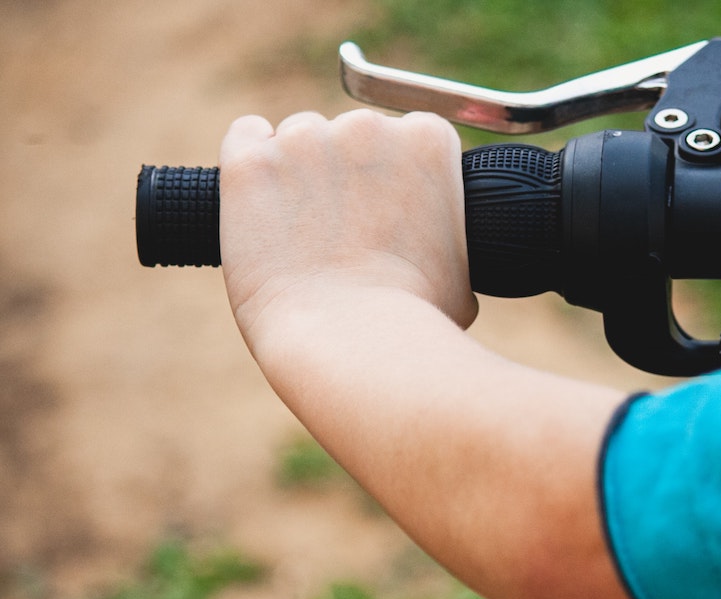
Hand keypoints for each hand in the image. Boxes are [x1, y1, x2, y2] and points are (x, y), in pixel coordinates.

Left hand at [218, 109, 477, 341]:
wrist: (354, 342)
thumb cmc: (416, 318)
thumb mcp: (464, 264)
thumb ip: (446, 228)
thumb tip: (436, 241)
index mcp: (429, 139)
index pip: (409, 135)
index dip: (398, 176)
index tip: (388, 211)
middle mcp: (369, 126)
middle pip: (354, 135)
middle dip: (350, 176)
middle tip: (347, 233)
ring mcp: (305, 140)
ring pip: (300, 139)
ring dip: (302, 173)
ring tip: (305, 234)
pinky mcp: (251, 163)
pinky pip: (247, 136)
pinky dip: (252, 157)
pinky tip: (262, 195)